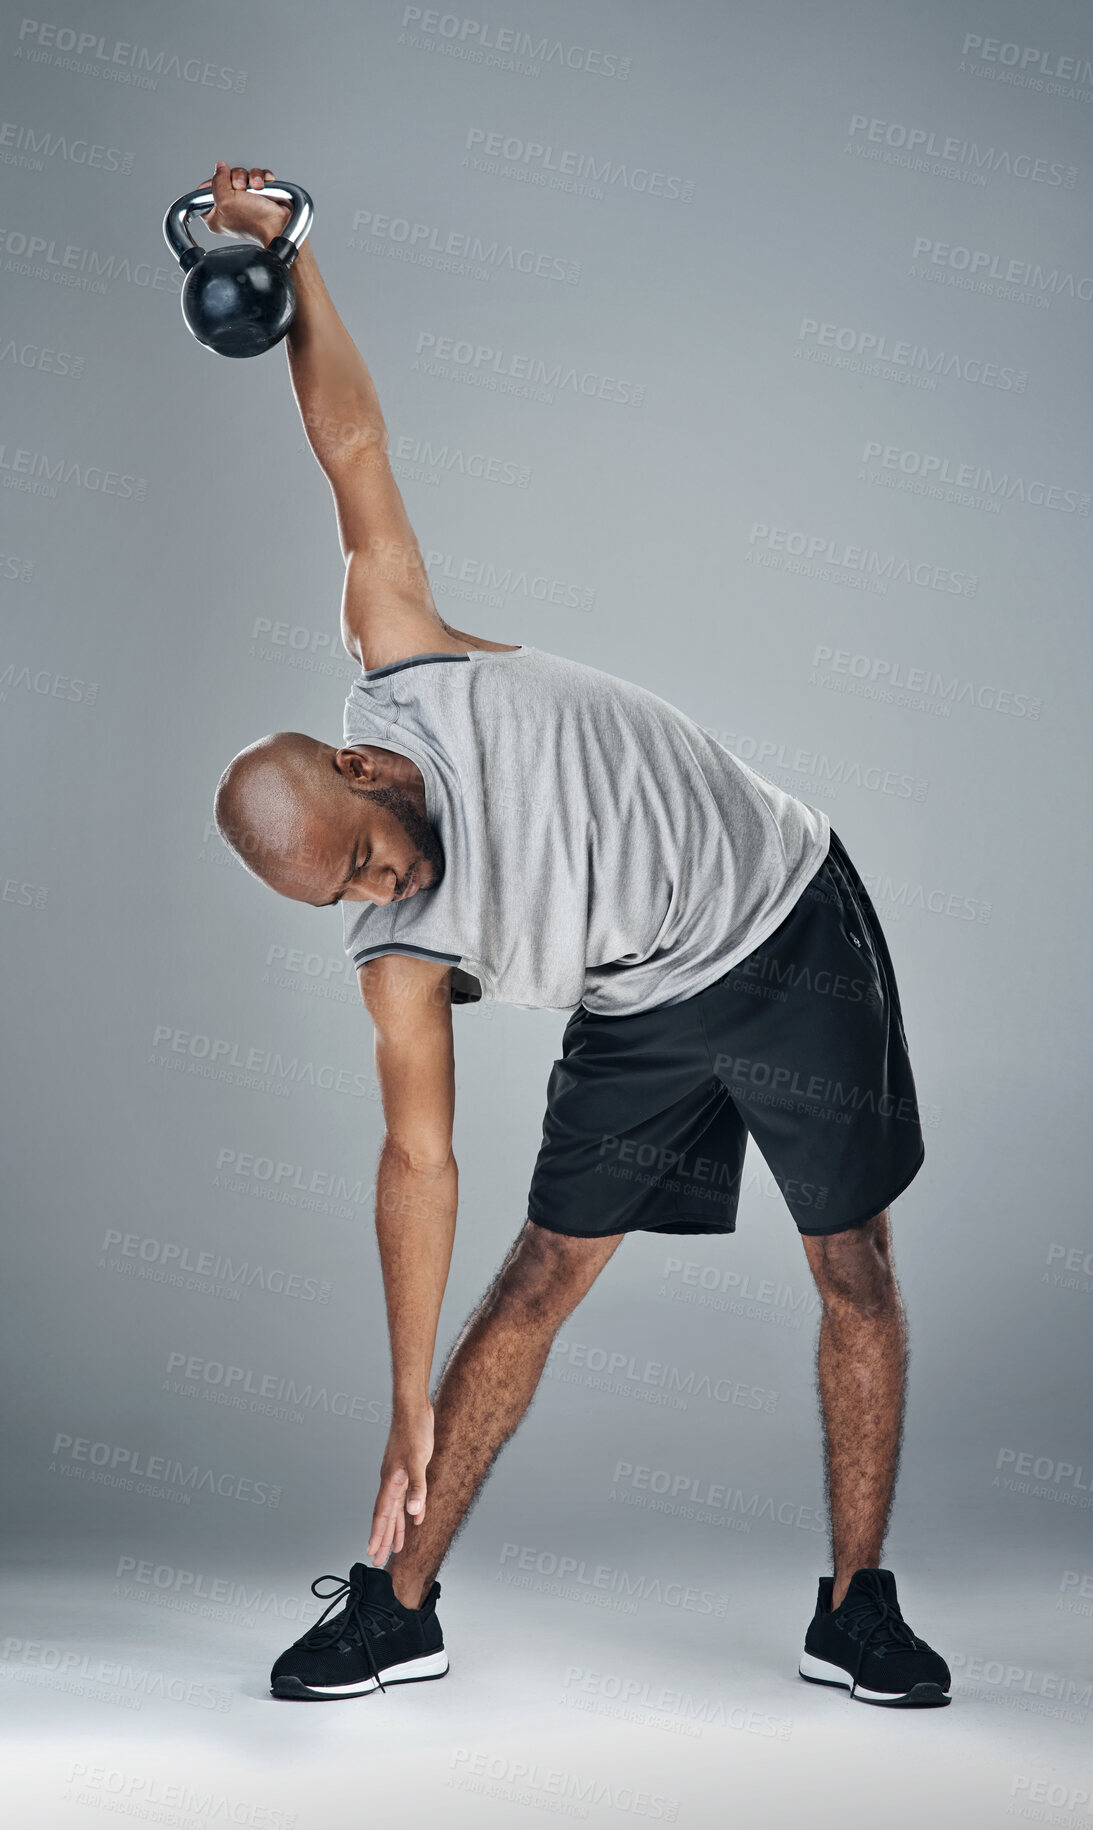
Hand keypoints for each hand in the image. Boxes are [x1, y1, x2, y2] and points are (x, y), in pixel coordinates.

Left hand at [199, 161, 289, 246]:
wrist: (279, 224)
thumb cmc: (254, 220)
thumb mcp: (225, 199)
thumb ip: (217, 180)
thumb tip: (220, 167)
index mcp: (215, 216)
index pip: (204, 192)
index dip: (213, 184)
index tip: (222, 186)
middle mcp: (229, 208)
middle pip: (225, 179)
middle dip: (235, 178)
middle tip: (241, 189)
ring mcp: (245, 202)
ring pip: (242, 175)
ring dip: (251, 177)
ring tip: (257, 187)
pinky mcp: (259, 195)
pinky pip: (257, 176)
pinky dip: (262, 177)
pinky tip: (265, 184)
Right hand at [367, 1405, 434, 1564]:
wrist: (414, 1408)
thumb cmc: (414, 1430)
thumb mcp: (419, 1459)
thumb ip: (417, 1487)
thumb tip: (414, 1513)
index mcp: (390, 1481)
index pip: (382, 1515)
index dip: (377, 1535)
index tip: (371, 1553)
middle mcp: (391, 1481)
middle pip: (385, 1516)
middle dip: (382, 1538)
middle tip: (378, 1560)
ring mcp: (398, 1476)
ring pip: (395, 1509)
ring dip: (395, 1528)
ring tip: (394, 1547)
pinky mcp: (408, 1470)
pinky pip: (406, 1497)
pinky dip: (410, 1510)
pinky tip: (415, 1518)